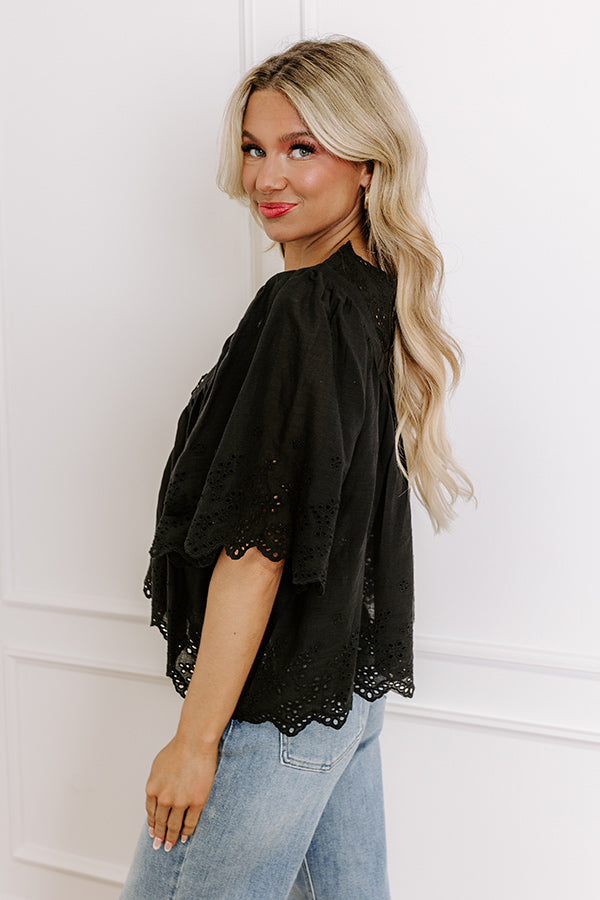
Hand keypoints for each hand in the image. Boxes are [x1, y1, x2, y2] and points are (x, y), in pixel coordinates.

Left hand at [145, 735, 218, 850]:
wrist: (195, 742)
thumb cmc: (178, 749)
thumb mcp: (158, 766)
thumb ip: (156, 783)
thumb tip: (157, 794)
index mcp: (152, 789)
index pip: (150, 813)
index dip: (152, 824)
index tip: (153, 832)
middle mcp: (164, 798)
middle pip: (161, 823)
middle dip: (159, 836)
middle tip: (159, 845)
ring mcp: (180, 802)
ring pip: (174, 826)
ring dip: (172, 838)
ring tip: (171, 845)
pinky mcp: (196, 802)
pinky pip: (190, 823)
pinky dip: (187, 832)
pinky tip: (185, 837)